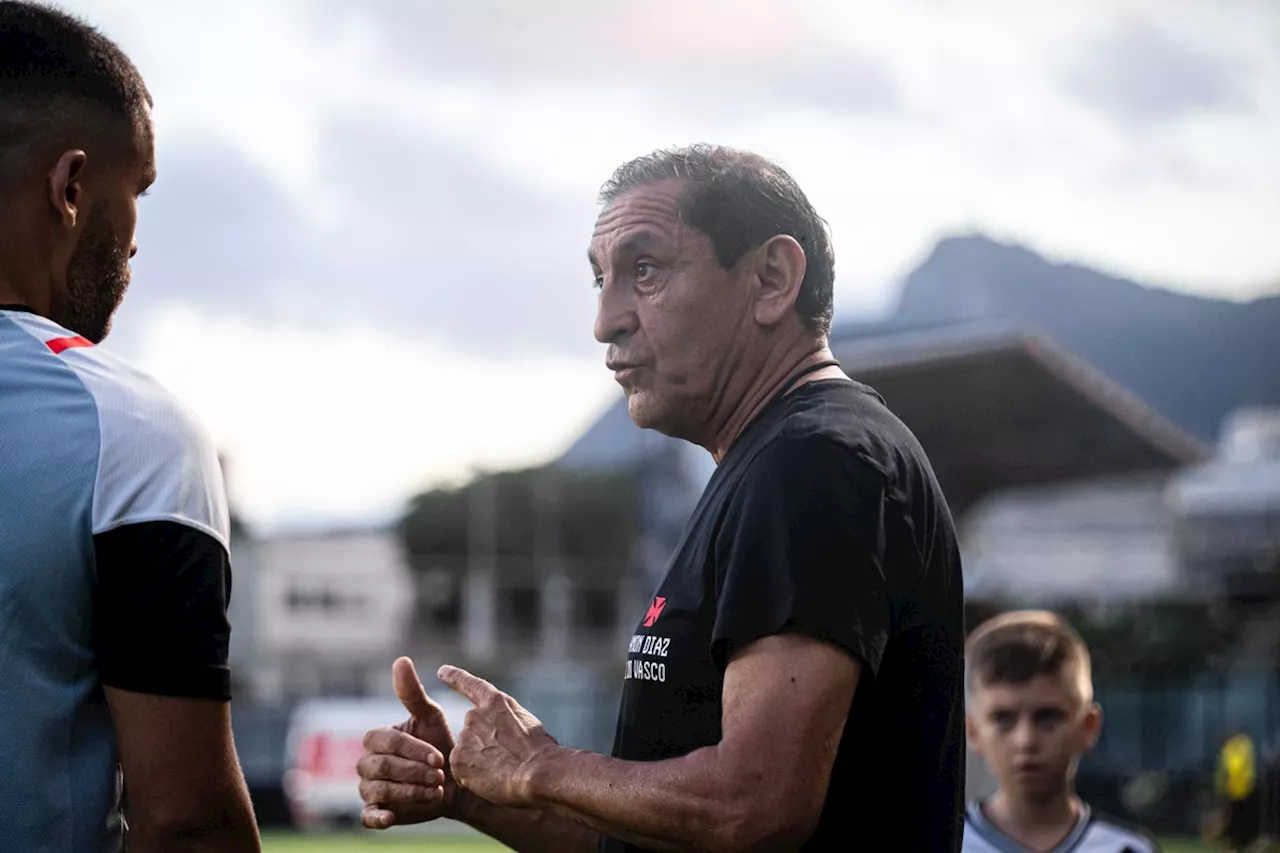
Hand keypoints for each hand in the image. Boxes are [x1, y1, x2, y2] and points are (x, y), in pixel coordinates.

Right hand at [358, 657, 452, 828]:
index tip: (439, 756)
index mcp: (376, 738)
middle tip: (440, 774)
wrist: (455, 782)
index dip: (412, 749)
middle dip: (413, 771)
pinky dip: (377, 817)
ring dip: (410, 791)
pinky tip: (391, 817)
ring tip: (436, 789)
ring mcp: (368, 788)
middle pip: (382, 766)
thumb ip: (412, 693)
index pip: (386, 742)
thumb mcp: (430, 717)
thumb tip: (401, 660)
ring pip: (380, 789)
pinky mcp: (375, 811)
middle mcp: (366, 762)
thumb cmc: (440, 744)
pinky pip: (367, 816)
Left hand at [439, 665, 560, 807]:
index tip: (441, 671)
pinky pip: (462, 771)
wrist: (537, 771)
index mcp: (496, 702)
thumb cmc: (540, 750)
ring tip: (502, 771)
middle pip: (473, 730)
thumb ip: (505, 721)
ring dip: (479, 762)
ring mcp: (465, 737)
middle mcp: (475, 715)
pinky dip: (472, 778)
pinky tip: (491, 780)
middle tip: (505, 759)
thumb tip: (500, 734)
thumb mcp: (526, 722)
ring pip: (467, 752)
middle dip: (483, 744)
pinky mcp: (457, 759)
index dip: (455, 677)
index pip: (470, 685)